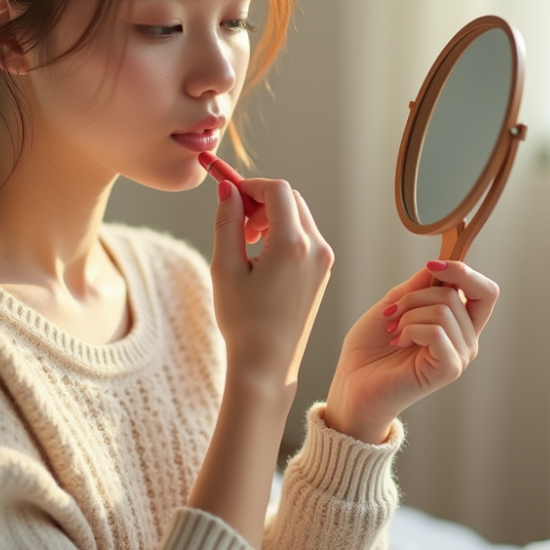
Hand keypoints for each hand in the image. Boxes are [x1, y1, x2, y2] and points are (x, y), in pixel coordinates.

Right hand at [210, 178, 333, 386]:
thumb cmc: (243, 321)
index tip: (231, 197)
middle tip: (237, 226)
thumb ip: (227, 222)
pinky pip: (305, 236)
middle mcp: (316, 248)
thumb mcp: (225, 268)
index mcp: (293, 245)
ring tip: (246, 246)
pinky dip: (283, 234)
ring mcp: (324, 260)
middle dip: (261, 202)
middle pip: (291, 199)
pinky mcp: (323, 271)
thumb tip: (228, 189)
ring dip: (271, 219)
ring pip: (298, 216)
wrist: (267, 363)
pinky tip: (262, 259)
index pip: (277, 190)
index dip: (251, 186)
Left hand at [324, 260, 498, 442]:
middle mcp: (465, 340)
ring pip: (444, 310)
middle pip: (455, 294)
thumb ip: (417, 287)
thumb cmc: (371, 348)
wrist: (354, 383)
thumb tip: (439, 265)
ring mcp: (459, 356)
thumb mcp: (393, 305)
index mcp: (457, 323)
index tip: (433, 266)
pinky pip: (437, 332)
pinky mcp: (449, 369)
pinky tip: (399, 343)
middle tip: (393, 315)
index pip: (484, 292)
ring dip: (409, 315)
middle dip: (415, 296)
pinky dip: (411, 330)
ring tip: (394, 333)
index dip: (463, 272)